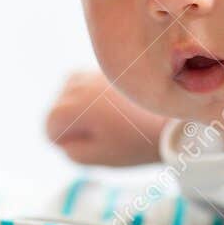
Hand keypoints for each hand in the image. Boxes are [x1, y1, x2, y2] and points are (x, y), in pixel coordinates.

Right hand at [45, 71, 165, 165]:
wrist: (173, 115)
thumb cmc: (136, 141)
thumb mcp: (99, 157)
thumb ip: (71, 151)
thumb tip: (63, 138)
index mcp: (69, 107)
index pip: (50, 129)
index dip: (69, 142)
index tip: (95, 143)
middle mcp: (75, 84)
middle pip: (59, 108)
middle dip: (76, 122)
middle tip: (106, 132)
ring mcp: (91, 72)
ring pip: (71, 94)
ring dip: (83, 107)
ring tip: (111, 118)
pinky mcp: (108, 67)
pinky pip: (88, 83)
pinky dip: (96, 95)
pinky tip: (117, 105)